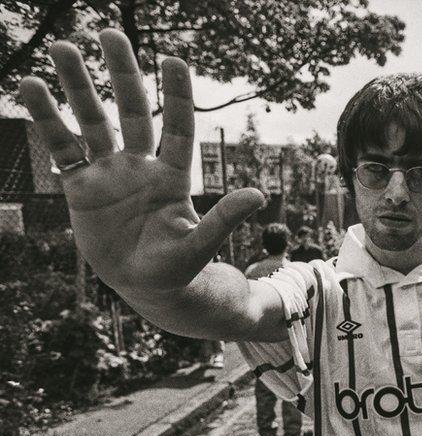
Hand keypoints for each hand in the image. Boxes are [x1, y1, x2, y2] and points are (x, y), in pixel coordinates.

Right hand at [19, 29, 263, 295]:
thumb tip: (258, 195)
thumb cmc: (179, 267)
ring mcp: (109, 174)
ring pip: (92, 121)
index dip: (177, 96)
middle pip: (132, 111)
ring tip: (61, 48)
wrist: (146, 286)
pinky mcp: (81, 187)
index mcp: (173, 177)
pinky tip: (32, 88)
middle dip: (121, 74)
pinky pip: (62, 147)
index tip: (173, 60)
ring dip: (78, 87)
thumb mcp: (200, 245)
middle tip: (109, 33)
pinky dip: (47, 120)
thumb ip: (223, 220)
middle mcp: (141, 167)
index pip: (177, 128)